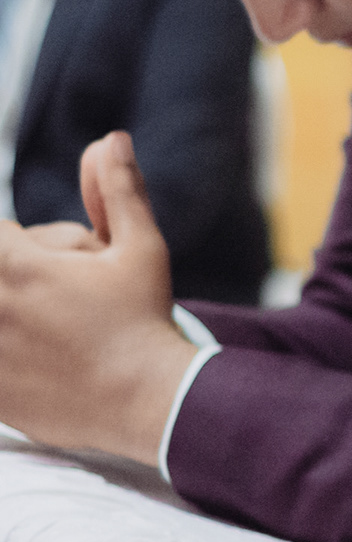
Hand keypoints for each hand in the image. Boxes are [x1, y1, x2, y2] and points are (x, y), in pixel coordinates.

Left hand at [0, 132, 193, 461]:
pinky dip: (5, 353)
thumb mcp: (141, 249)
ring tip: (46, 322)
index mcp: (22, 267)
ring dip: (11, 311)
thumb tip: (110, 140)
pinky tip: (33, 355)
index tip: (49, 266)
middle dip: (17, 272)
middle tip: (52, 296)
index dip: (21, 245)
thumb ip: (118, 191)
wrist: (148, 401)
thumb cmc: (145, 321)